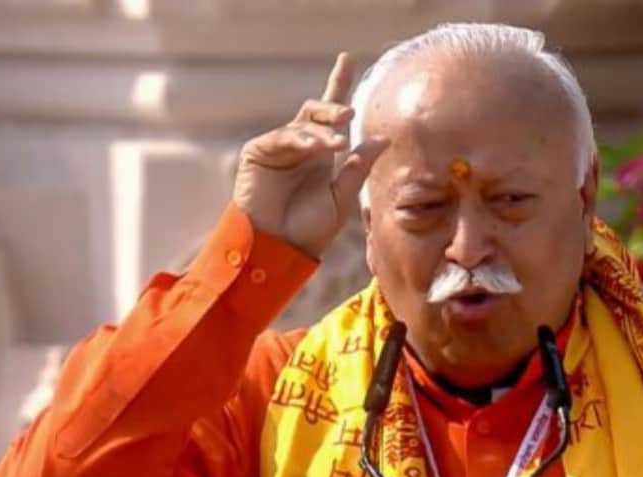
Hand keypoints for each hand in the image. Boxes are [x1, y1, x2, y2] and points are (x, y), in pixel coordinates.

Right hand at [232, 52, 389, 257]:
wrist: (278, 250)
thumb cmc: (308, 231)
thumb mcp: (341, 198)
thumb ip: (360, 167)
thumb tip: (385, 138)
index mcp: (321, 155)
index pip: (332, 116)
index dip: (338, 85)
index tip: (348, 58)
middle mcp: (300, 146)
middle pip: (318, 111)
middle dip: (334, 108)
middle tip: (350, 113)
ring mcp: (278, 147)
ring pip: (303, 124)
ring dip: (322, 131)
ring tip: (338, 145)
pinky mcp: (258, 152)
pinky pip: (281, 137)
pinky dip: (299, 139)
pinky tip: (314, 148)